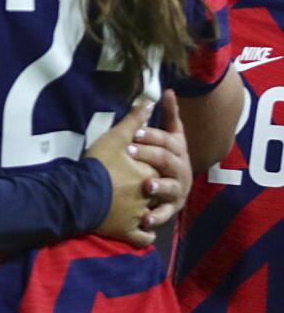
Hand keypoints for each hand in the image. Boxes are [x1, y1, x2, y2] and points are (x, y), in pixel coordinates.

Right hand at [85, 98, 155, 247]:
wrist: (80, 194)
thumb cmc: (98, 165)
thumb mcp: (115, 137)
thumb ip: (134, 120)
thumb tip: (150, 101)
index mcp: (151, 174)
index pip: (160, 167)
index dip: (151, 161)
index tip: (140, 158)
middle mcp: (150, 197)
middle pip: (158, 190)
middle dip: (155, 187)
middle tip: (144, 182)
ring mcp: (140, 216)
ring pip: (153, 214)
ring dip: (153, 211)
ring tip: (146, 206)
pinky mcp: (128, 231)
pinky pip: (143, 236)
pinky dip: (146, 233)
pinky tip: (144, 229)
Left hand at [130, 89, 191, 229]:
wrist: (166, 186)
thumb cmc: (157, 157)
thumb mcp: (158, 137)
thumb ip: (160, 116)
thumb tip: (165, 92)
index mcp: (177, 149)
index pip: (170, 138)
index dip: (154, 135)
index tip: (137, 131)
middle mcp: (181, 169)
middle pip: (168, 159)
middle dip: (150, 154)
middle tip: (130, 150)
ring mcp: (177, 190)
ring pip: (171, 187)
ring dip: (159, 186)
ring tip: (146, 185)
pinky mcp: (171, 209)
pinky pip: (164, 214)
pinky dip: (155, 217)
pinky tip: (144, 220)